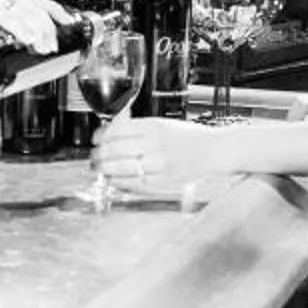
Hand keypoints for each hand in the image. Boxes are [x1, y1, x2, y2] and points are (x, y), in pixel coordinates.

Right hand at [0, 0, 67, 50]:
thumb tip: (14, 55)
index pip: (38, 0)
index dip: (56, 11)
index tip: (70, 24)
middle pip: (37, 6)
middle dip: (50, 27)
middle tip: (52, 46)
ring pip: (26, 10)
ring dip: (38, 30)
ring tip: (43, 46)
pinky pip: (7, 15)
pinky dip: (20, 28)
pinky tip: (27, 38)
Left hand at [93, 116, 223, 193]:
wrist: (214, 150)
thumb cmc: (188, 137)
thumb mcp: (163, 124)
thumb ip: (138, 128)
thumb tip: (110, 132)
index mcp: (153, 126)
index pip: (116, 130)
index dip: (100, 136)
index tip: (95, 140)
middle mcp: (154, 143)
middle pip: (114, 149)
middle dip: (98, 155)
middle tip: (93, 158)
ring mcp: (159, 163)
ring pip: (121, 167)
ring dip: (105, 170)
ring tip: (100, 170)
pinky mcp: (163, 180)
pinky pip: (134, 183)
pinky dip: (119, 182)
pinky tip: (114, 180)